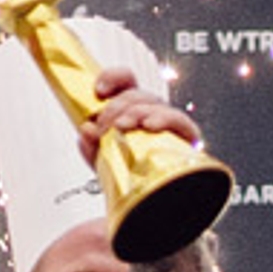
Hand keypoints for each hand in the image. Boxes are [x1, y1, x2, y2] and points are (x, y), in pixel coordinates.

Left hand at [79, 65, 201, 167]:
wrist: (152, 193)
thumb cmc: (127, 170)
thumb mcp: (100, 157)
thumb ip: (90, 143)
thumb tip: (86, 129)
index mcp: (128, 108)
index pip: (124, 80)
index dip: (111, 78)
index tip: (98, 90)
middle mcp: (149, 109)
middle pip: (135, 93)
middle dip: (115, 107)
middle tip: (104, 127)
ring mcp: (167, 120)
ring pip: (153, 104)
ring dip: (134, 113)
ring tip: (120, 128)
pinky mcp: (185, 133)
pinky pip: (177, 119)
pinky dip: (162, 119)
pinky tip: (149, 126)